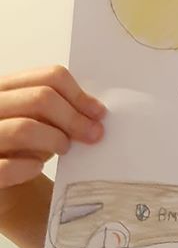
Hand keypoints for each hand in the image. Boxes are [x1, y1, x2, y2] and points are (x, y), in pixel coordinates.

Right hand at [0, 66, 105, 204]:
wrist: (2, 170)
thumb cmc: (23, 142)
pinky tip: (36, 168)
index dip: (79, 95)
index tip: (98, 113)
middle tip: (92, 135)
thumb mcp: (40, 117)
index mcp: (6, 87)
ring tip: (64, 148)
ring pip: (24, 128)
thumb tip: (96, 113)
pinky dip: (27, 167)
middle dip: (73, 118)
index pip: (49, 77)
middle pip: (40, 98)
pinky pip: (6, 167)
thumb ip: (61, 108)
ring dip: (54, 139)